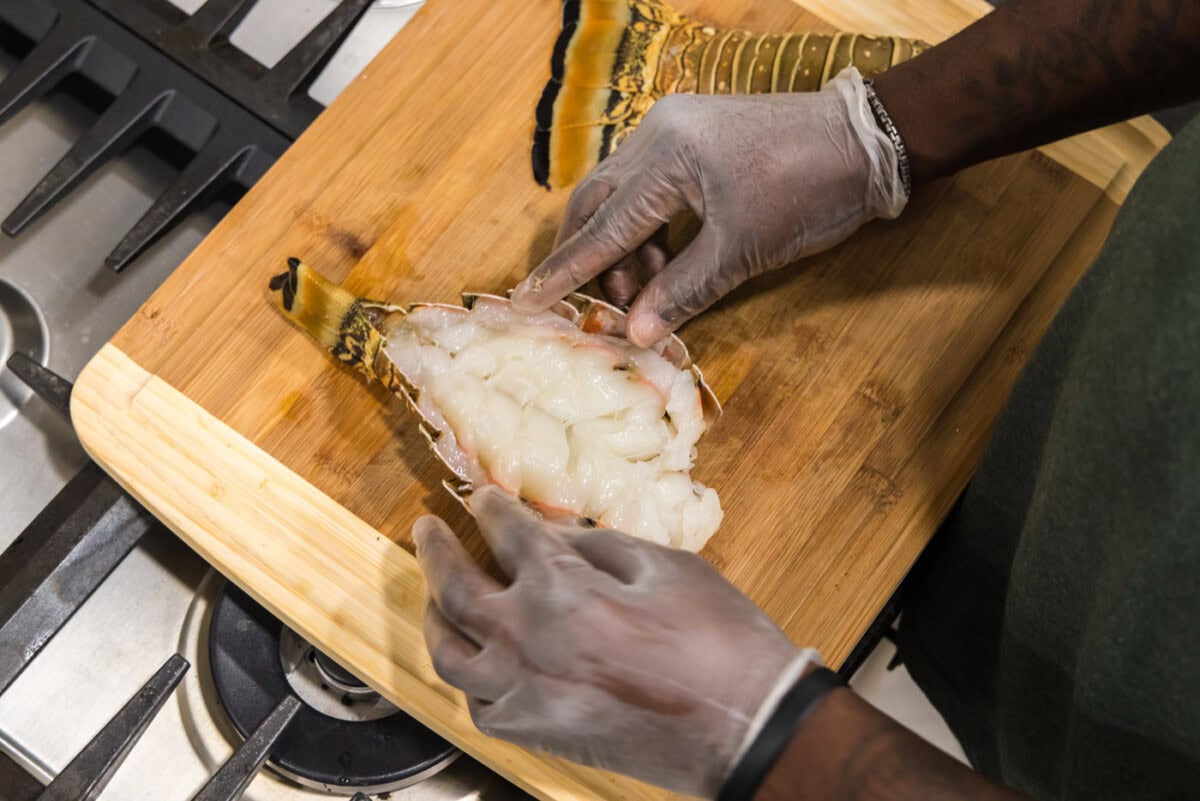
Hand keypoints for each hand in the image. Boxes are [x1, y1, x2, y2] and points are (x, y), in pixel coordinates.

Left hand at [414, 486, 812, 797]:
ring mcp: (523, 692)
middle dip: (436, 551)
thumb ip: (594, 545)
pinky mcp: (536, 734)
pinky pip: (477, 704)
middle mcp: (524, 639)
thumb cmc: (715, 637)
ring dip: (435, 616)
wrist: (743, 726)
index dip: (491, 507)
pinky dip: (468, 677)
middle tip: (425, 530)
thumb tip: (551, 535)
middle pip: (454, 587)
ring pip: (449, 653)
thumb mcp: (661, 565)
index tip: (481, 495)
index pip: (506, 533)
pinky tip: (477, 662)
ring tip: (435, 598)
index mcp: (559, 587)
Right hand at [511, 67, 906, 346]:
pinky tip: (661, 263)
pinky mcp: (695, 136)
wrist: (869, 141)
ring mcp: (676, 129)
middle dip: (590, 257)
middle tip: (596, 304)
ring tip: (645, 292)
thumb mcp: (743, 250)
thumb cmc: (810, 191)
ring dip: (622, 247)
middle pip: (598, 201)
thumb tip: (636, 334)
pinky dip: (646, 228)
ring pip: (622, 194)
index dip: (565, 269)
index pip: (605, 225)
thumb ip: (683, 291)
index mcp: (667, 155)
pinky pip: (649, 186)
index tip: (525, 299)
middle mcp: (660, 132)